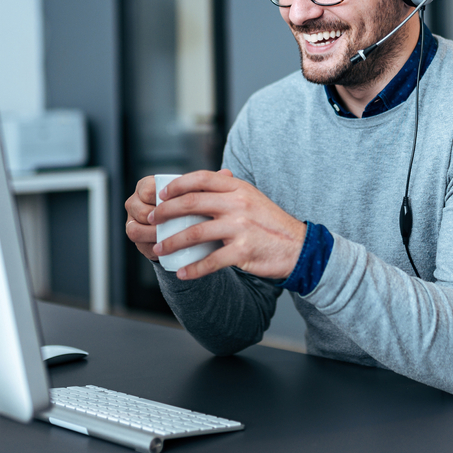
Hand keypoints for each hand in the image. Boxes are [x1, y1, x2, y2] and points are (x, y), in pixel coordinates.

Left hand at [128, 169, 306, 281]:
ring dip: (172, 242)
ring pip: (195, 233)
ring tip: (160, 248)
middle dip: (166, 212)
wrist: (299, 248)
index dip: (178, 185)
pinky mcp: (243, 252)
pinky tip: (182, 273)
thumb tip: (203, 183)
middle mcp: (238, 205)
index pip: (202, 179)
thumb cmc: (272, 224)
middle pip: (192, 204)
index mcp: (239, 189)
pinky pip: (211, 261)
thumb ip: (229, 190)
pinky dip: (193, 269)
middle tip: (153, 220)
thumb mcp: (253, 198)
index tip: (162, 194)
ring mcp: (241, 228)